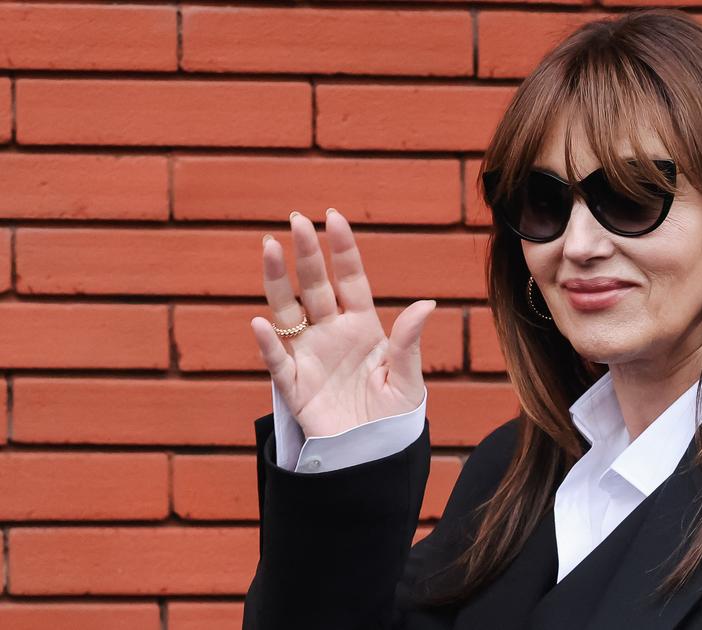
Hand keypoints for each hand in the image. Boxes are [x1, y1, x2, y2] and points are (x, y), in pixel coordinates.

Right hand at [249, 208, 436, 438]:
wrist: (374, 455)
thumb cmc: (393, 416)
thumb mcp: (408, 379)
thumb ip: (408, 341)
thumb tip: (427, 303)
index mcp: (363, 327)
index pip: (350, 279)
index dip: (342, 249)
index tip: (333, 216)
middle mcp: (332, 334)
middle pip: (315, 286)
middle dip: (306, 253)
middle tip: (296, 219)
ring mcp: (310, 356)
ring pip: (288, 311)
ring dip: (277, 281)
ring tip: (269, 247)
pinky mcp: (295, 387)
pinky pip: (277, 361)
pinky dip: (268, 343)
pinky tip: (261, 322)